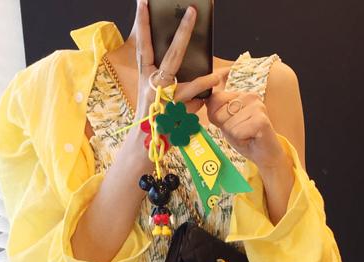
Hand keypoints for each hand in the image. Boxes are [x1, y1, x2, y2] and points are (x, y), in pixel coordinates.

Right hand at [134, 0, 223, 119]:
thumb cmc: (152, 115)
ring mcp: (165, 100)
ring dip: (207, 80)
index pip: (144, 45)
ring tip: (220, 75)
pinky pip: (196, 103)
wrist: (143, 144)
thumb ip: (167, 77)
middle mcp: (153, 85)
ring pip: (190, 85)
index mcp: (145, 75)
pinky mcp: (176, 114)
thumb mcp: (153, 92)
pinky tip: (203, 102)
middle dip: (184, 33)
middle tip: (192, 12)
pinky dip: (201, 103)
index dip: (143, 24)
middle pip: (172, 55)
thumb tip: (189, 63)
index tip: (143, 2)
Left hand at [204, 87, 287, 171]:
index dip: (217, 118)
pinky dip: (241, 140)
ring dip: (235, 135)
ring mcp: (257, 106)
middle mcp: (250, 96)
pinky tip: (251, 139)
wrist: (265, 154)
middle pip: (219, 114)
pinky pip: (237, 132)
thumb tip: (206, 100)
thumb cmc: (246, 138)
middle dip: (226, 128)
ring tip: (247, 135)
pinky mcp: (261, 120)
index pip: (214, 100)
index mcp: (241, 95)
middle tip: (241, 132)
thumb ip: (216, 111)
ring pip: (228, 125)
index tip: (232, 124)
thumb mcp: (226, 123)